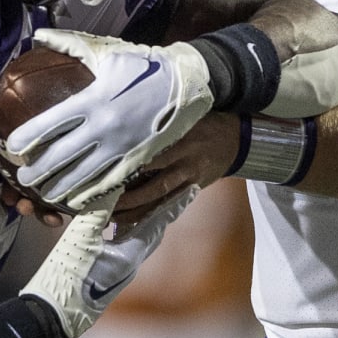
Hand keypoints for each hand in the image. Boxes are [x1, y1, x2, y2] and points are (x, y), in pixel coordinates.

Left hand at [5, 29, 213, 211]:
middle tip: (24, 179)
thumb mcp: (105, 51)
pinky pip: (110, 182)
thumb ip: (69, 44)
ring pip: (83, 174)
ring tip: (44, 193)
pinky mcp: (137, 158)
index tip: (12, 146)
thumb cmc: (142, 65)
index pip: (50, 123)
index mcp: (92, 98)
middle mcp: (103, 125)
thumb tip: (38, 35)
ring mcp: (121, 145)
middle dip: (38, 171)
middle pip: (61, 155)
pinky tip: (76, 200)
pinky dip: (90, 193)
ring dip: (60, 187)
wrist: (186, 81)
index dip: (27, 137)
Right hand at [20, 185, 197, 337]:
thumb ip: (98, 210)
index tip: (192, 188)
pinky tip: (114, 222)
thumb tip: (114, 182)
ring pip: (138, 239)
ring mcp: (118, 271)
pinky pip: (123, 245)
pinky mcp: (105, 274)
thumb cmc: (67, 278)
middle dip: (165, 210)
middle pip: (154, 231)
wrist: (52, 315)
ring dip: (145, 218)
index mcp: (130, 255)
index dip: (174, 203)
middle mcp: (130, 264)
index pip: (158, 223)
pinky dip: (125, 229)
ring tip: (149, 200)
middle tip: (176, 190)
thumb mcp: (80, 239)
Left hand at [110, 112, 241, 225]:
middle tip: (101, 203)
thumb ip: (159, 125)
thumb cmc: (204, 124)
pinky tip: (128, 219)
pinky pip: (166, 205)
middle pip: (153, 187)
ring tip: (109, 216)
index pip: (150, 158)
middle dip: (127, 198)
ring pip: (158, 201)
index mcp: (181, 143)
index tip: (103, 175)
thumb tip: (124, 126)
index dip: (127, 168)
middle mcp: (184, 165)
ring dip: (133, 211)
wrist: (236, 140)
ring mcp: (188, 181)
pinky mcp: (191, 191)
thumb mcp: (184, 117)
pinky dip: (147, 214)